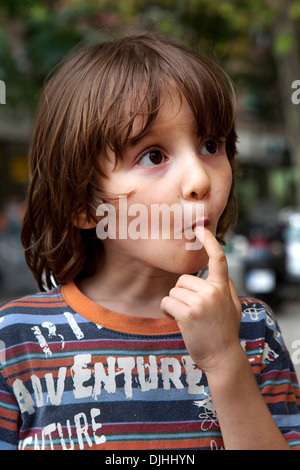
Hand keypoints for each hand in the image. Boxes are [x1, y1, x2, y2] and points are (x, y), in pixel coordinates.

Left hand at [160, 227, 241, 372]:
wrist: (223, 358)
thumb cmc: (225, 333)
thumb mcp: (233, 307)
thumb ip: (226, 288)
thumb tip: (221, 274)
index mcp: (222, 287)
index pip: (218, 259)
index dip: (209, 242)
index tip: (200, 229)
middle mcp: (213, 291)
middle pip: (183, 280)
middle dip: (182, 294)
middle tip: (191, 311)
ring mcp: (201, 302)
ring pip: (174, 291)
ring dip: (174, 304)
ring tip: (186, 318)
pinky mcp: (188, 314)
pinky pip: (167, 301)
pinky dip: (167, 310)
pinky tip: (176, 320)